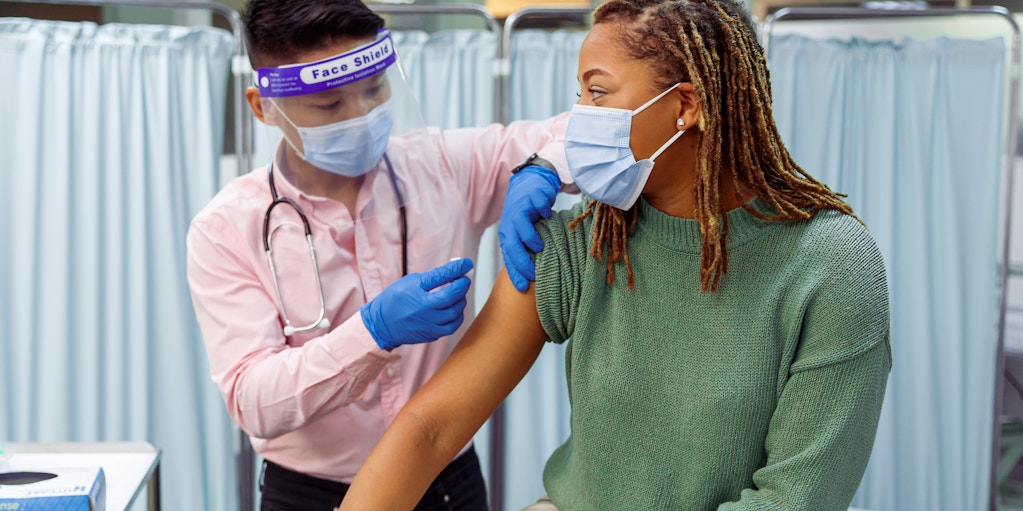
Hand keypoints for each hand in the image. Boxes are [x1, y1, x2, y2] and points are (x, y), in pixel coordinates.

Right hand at [360, 258, 474, 350]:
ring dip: (461, 300)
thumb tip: (454, 270)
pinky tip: (454, 309)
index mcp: (415, 293)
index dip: (457, 268)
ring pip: (455, 312)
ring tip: (457, 294)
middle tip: (463, 279)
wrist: (382, 324)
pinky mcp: (432, 335)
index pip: (441, 277)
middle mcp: (423, 310)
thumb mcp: (410, 282)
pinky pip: (452, 326)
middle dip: (462, 285)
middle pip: (452, 296)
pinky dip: (457, 316)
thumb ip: (433, 277)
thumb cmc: (395, 300)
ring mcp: (428, 325)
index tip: (467, 263)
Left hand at [498, 165, 560, 291]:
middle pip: (512, 244)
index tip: (522, 288)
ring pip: (521, 227)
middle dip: (522, 262)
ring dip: (531, 239)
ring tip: (541, 247)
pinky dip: (545, 213)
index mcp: (507, 234)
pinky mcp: (533, 197)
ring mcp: (520, 208)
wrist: (530, 183)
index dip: (514, 273)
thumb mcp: (523, 232)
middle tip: (534, 274)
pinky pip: (539, 208)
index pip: (508, 256)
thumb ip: (526, 249)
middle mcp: (510, 223)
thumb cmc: (527, 213)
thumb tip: (533, 275)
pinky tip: (548, 216)